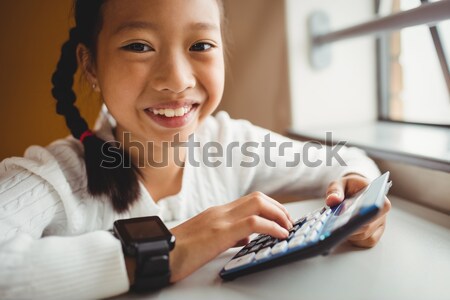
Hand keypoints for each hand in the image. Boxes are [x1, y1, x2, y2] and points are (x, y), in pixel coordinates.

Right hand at [168, 192, 293, 282]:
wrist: (158, 254)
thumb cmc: (178, 251)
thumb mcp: (205, 241)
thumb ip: (226, 236)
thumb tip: (244, 239)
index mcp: (217, 213)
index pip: (249, 201)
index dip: (270, 207)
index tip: (281, 219)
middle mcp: (220, 211)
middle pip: (257, 198)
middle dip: (278, 208)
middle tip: (288, 222)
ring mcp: (220, 219)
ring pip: (258, 203)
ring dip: (279, 214)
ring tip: (288, 227)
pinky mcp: (220, 232)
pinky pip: (253, 223)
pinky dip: (272, 226)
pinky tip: (280, 235)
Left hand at [325, 173, 390, 247]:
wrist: (353, 192)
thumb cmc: (349, 187)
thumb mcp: (340, 183)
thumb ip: (335, 190)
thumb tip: (332, 200)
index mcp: (377, 195)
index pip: (377, 208)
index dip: (365, 214)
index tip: (352, 217)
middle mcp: (382, 212)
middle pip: (368, 226)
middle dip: (350, 226)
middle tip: (336, 225)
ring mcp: (379, 224)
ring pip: (365, 236)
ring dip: (350, 233)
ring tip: (337, 227)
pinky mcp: (375, 234)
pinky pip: (365, 242)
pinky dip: (354, 240)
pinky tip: (344, 232)